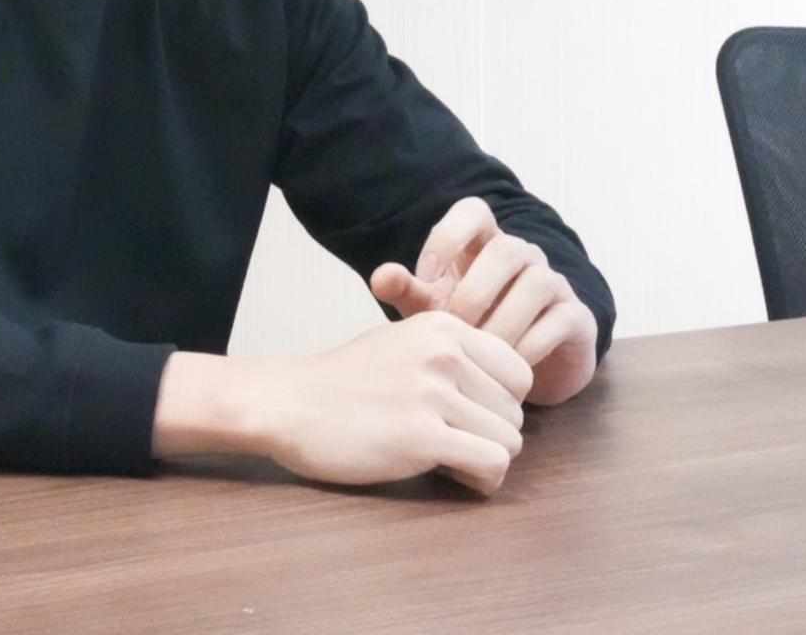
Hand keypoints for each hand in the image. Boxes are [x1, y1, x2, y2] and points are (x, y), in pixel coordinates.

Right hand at [171, 312, 532, 494]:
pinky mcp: (422, 436)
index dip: (499, 403)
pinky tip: (449, 473)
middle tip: (450, 441)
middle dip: (491, 434)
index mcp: (442, 327)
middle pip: (516, 411)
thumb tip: (501, 388)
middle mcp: (444, 353)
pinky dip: (480, 479)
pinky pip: (492, 464)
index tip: (467, 415)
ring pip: (510, 441)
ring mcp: (433, 393)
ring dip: (484, 460)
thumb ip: (449, 355)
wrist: (286, 403)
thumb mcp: (399, 343)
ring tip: (446, 458)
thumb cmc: (339, 381)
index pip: (519, 372)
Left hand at [369, 196, 598, 406]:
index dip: (447, 236)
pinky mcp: (577, 317)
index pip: (473, 211)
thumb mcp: (433, 311)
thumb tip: (380, 277)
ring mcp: (554, 283)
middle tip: (454, 327)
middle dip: (475, 290)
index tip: (425, 277)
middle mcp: (522, 255)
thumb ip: (407, 291)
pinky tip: (508, 366)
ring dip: (505, 318)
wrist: (516, 371)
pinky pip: (560, 318)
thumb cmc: (470, 328)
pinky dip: (531, 343)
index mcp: (483, 243)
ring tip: (479, 351)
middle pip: (507, 248)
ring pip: (538, 281)